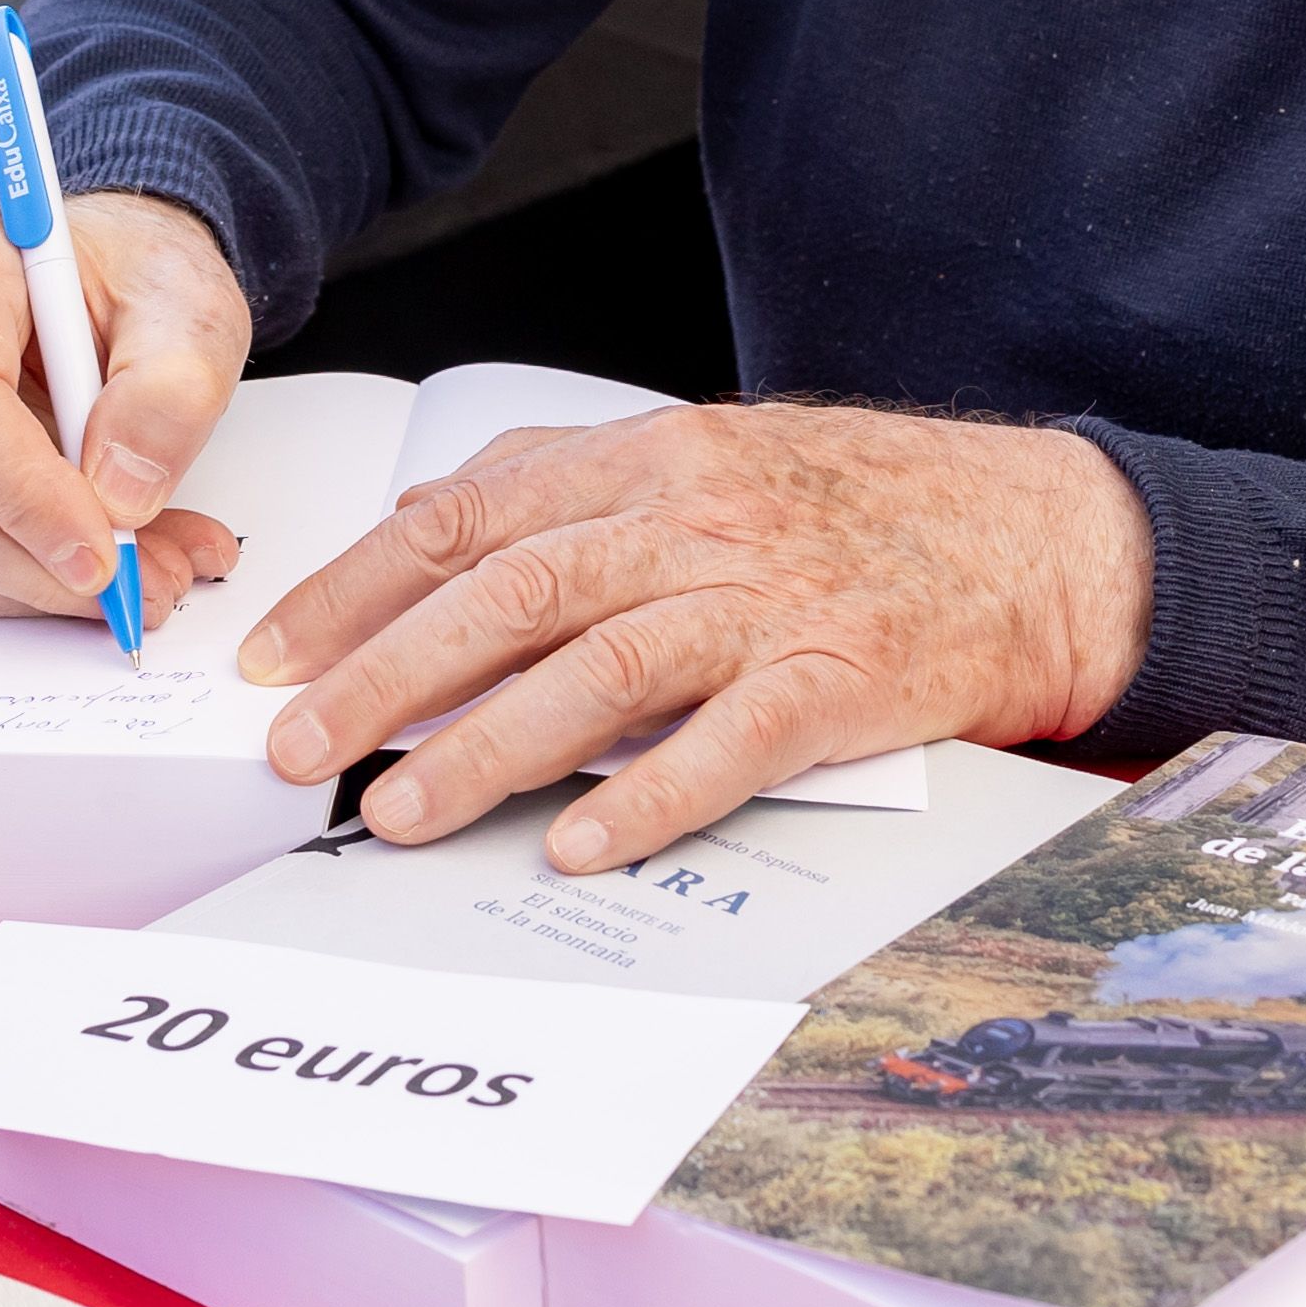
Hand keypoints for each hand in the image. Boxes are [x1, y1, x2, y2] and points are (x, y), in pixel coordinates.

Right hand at [0, 189, 253, 621]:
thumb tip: (120, 496)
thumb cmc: (124, 273)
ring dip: (28, 584)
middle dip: (35, 564)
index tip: (105, 548)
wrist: (94, 269)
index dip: (21, 497)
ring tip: (136, 574)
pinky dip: (4, 578)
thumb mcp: (189, 301)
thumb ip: (171, 390)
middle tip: (140, 585)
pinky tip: (80, 563)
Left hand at [242, 403, 1155, 871]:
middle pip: (511, 592)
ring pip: (602, 669)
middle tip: (299, 749)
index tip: (274, 656)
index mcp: (647, 460)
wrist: (1031, 534)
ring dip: (489, 747)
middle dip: (386, 675)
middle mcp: (695, 520)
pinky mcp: (839, 679)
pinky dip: (650, 797)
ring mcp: (768, 599)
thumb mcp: (705, 461)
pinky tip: (581, 846)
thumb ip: (572, 489)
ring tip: (401, 811)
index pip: (466, 516)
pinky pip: (731, 743)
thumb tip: (430, 531)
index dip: (357, 588)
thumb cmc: (857, 508)